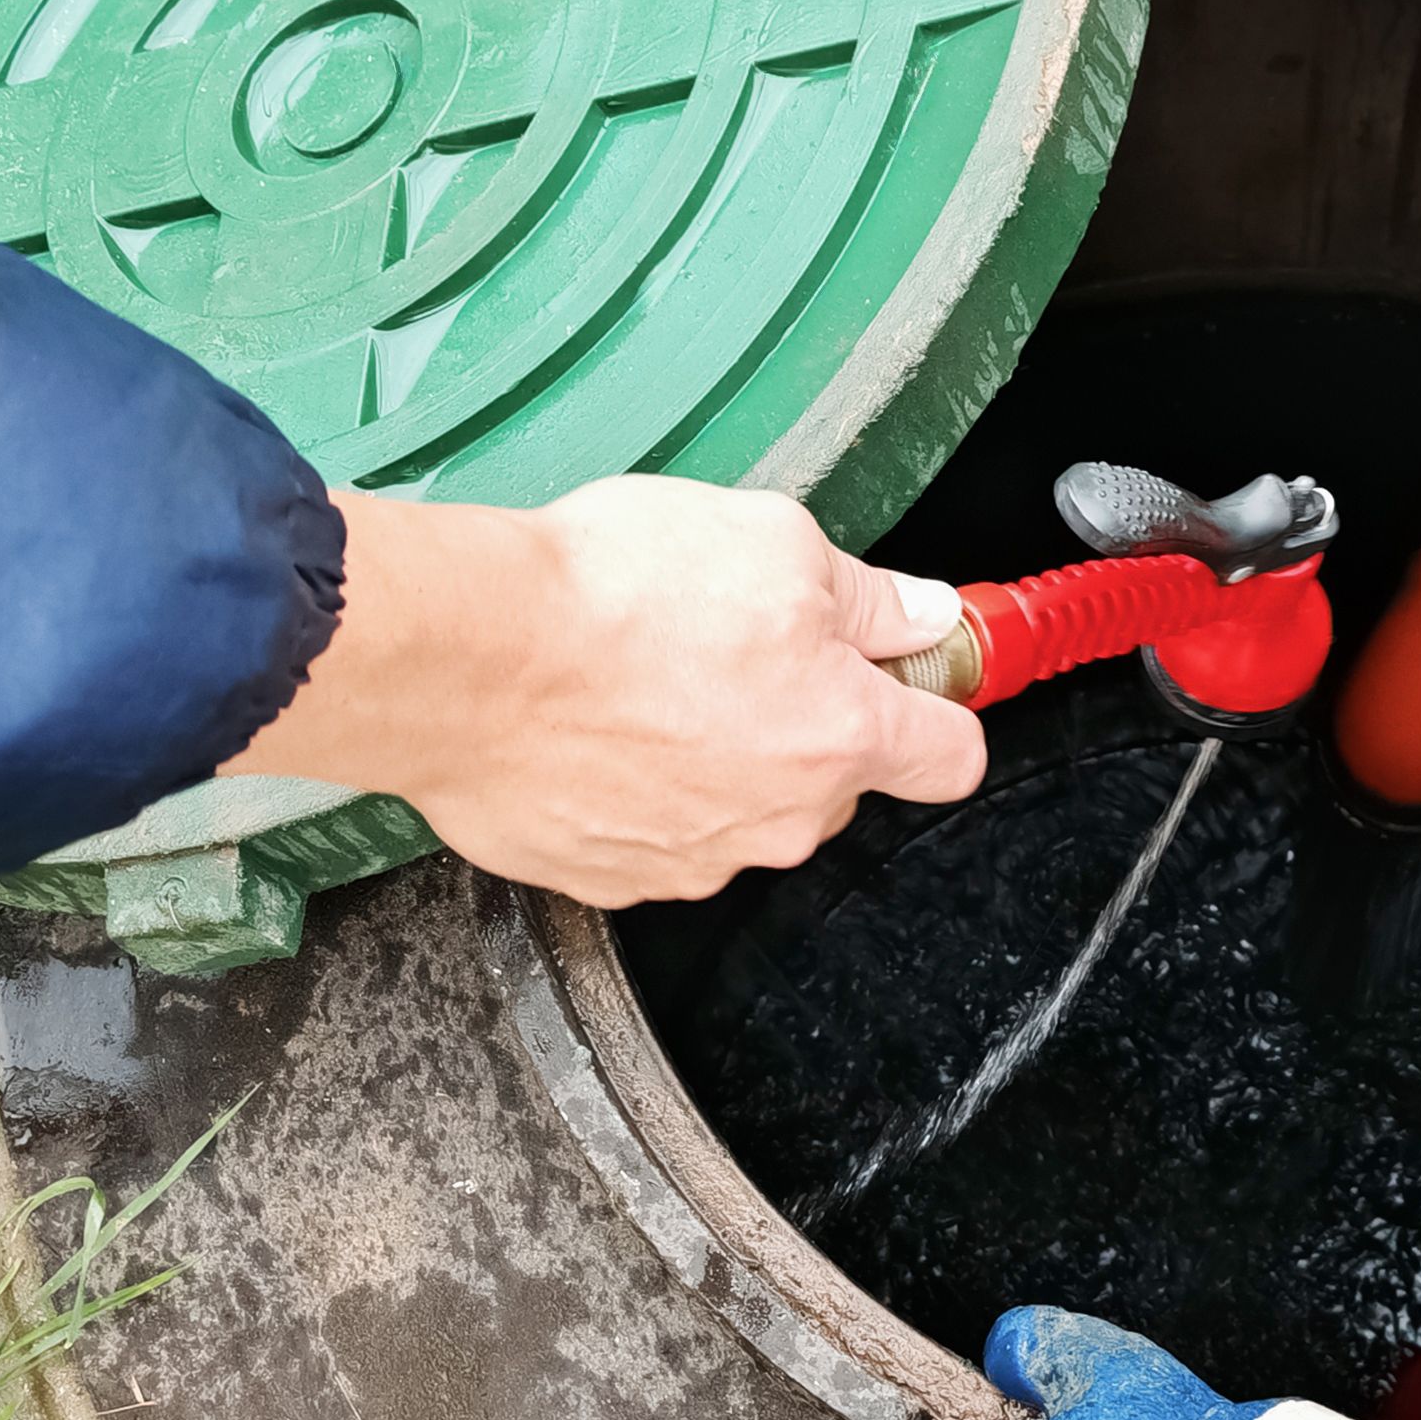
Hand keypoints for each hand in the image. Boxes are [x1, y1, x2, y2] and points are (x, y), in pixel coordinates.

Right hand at [225, 478, 983, 904]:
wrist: (470, 659)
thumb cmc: (611, 596)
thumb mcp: (774, 542)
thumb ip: (865, 594)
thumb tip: (916, 615)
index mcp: (842, 735)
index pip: (950, 756)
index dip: (937, 706)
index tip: (911, 677)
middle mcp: (779, 818)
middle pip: (833, 782)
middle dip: (802, 721)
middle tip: (735, 648)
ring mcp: (692, 860)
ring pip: (738, 810)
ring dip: (712, 756)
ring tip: (645, 680)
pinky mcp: (609, 877)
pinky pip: (649, 834)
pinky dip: (632, 789)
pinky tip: (593, 726)